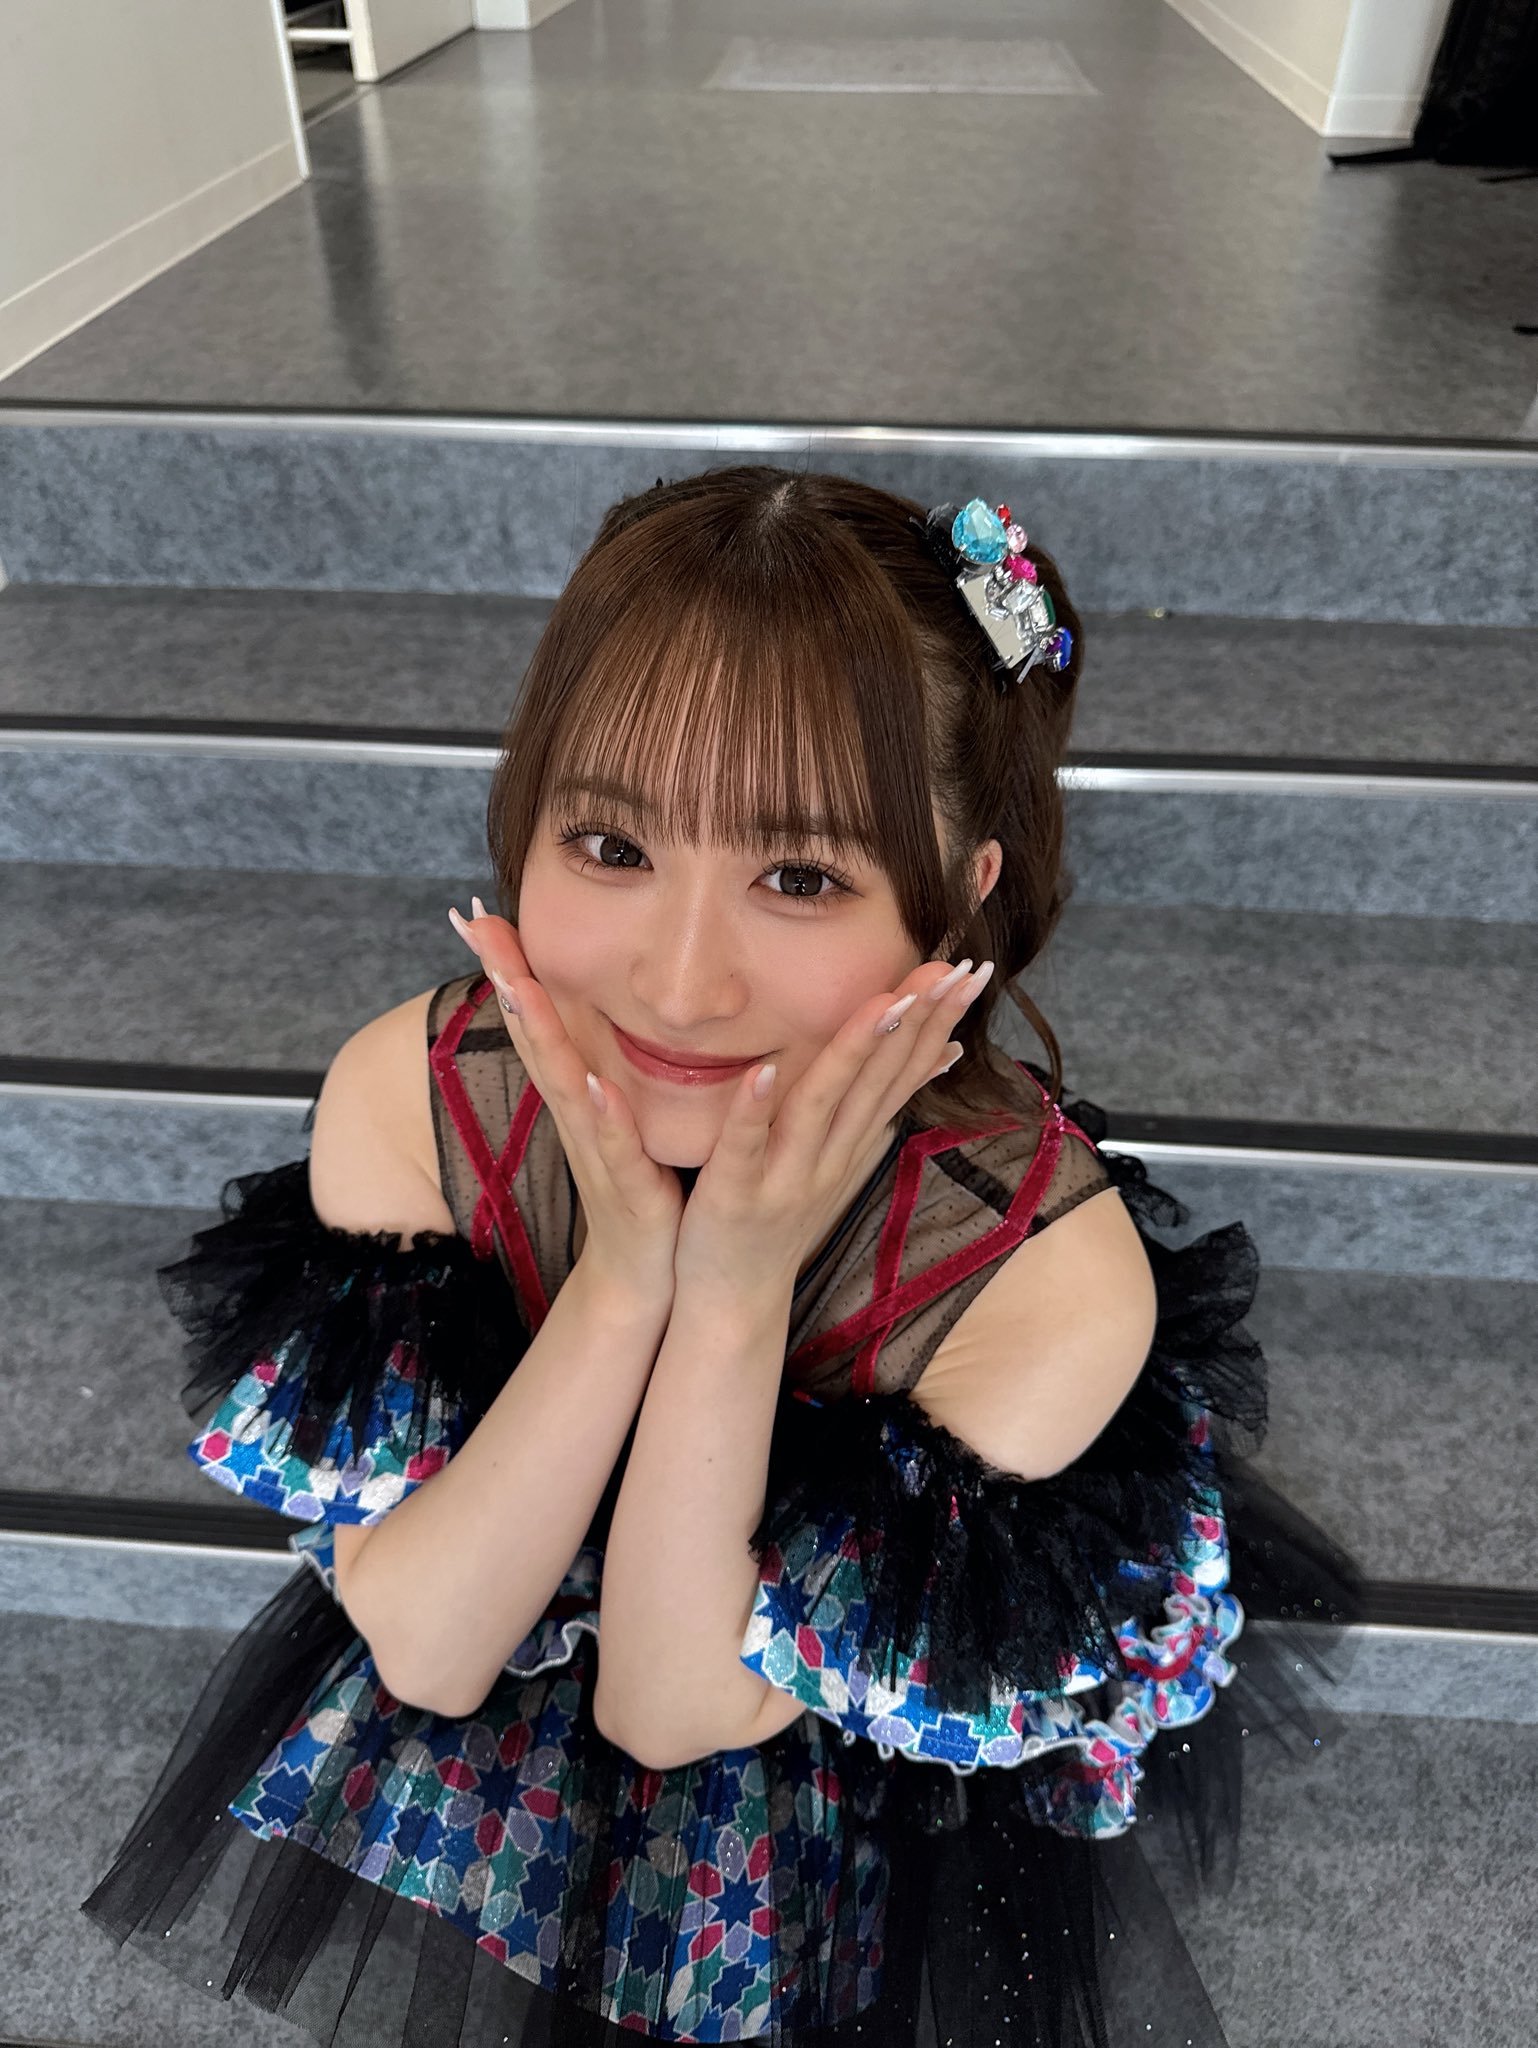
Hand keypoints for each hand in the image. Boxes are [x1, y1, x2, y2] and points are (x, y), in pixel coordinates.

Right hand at [447, 898, 683, 1313]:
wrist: (644, 1271)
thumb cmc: (635, 1187)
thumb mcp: (614, 1114)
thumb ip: (601, 1065)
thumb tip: (593, 1015)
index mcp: (577, 1091)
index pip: (535, 1018)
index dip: (506, 966)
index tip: (476, 912)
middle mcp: (575, 1113)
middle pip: (533, 1037)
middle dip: (505, 978)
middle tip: (476, 925)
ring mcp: (596, 1147)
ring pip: (562, 1082)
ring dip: (539, 1034)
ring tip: (519, 985)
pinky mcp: (628, 1185)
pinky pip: (613, 1146)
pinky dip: (604, 1116)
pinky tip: (597, 1086)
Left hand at [670, 954, 989, 1300]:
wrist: (734, 1302)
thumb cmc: (778, 1219)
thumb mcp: (839, 1158)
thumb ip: (876, 1109)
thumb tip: (938, 1057)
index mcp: (849, 1142)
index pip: (902, 1072)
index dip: (937, 1021)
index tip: (971, 971)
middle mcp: (828, 1157)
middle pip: (878, 1081)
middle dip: (916, 1023)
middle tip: (952, 971)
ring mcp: (784, 1178)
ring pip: (825, 1106)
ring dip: (854, 1053)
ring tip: (885, 1001)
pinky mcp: (734, 1197)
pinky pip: (745, 1146)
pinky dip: (755, 1108)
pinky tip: (765, 1069)